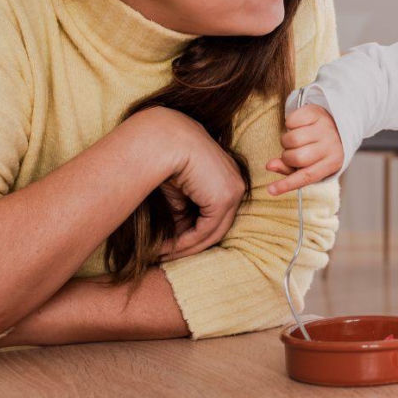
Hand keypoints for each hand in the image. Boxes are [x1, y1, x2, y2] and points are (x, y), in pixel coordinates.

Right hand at [132, 107, 246, 260]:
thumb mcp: (178, 193)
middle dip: (191, 245)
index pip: (216, 215)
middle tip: (165, 256)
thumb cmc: (166, 160)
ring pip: (213, 232)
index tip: (170, 245)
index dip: (193, 233)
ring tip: (161, 255)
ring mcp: (233, 191)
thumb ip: (183, 214)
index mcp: (228, 179)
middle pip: (217, 226)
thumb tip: (179, 240)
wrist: (164, 141)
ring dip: (186, 247)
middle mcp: (236, 185)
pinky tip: (166, 248)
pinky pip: (206, 230)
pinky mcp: (224, 198)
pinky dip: (186, 243)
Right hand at [266, 104, 342, 195]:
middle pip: (297, 157)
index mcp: (332, 163)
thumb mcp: (310, 162)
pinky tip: (299, 126)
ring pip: (292, 139)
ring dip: (287, 140)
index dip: (287, 184)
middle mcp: (331, 145)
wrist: (336, 122)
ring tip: (296, 139)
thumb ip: (289, 168)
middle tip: (292, 152)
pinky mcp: (316, 112)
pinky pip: (291, 121)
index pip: (307, 176)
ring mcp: (324, 128)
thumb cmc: (319, 147)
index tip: (270, 190)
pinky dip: (289, 124)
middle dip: (287, 156)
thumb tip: (270, 165)